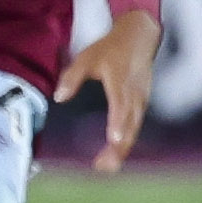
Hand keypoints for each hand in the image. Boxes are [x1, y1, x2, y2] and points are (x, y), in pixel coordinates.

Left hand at [58, 8, 157, 173]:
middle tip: (105, 166)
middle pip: (130, 125)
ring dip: (123, 148)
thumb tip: (59, 97)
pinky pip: (136, 124)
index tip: (115, 140)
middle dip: (119, 147)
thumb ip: (72, 77)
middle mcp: (134, 94)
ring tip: (108, 166)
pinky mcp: (142, 102)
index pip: (121, 106)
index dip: (118, 124)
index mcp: (121, 82)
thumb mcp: (87, 58)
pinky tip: (117, 150)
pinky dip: (127, 139)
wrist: (140, 36)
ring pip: (134, 128)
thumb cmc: (111, 47)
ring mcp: (141, 99)